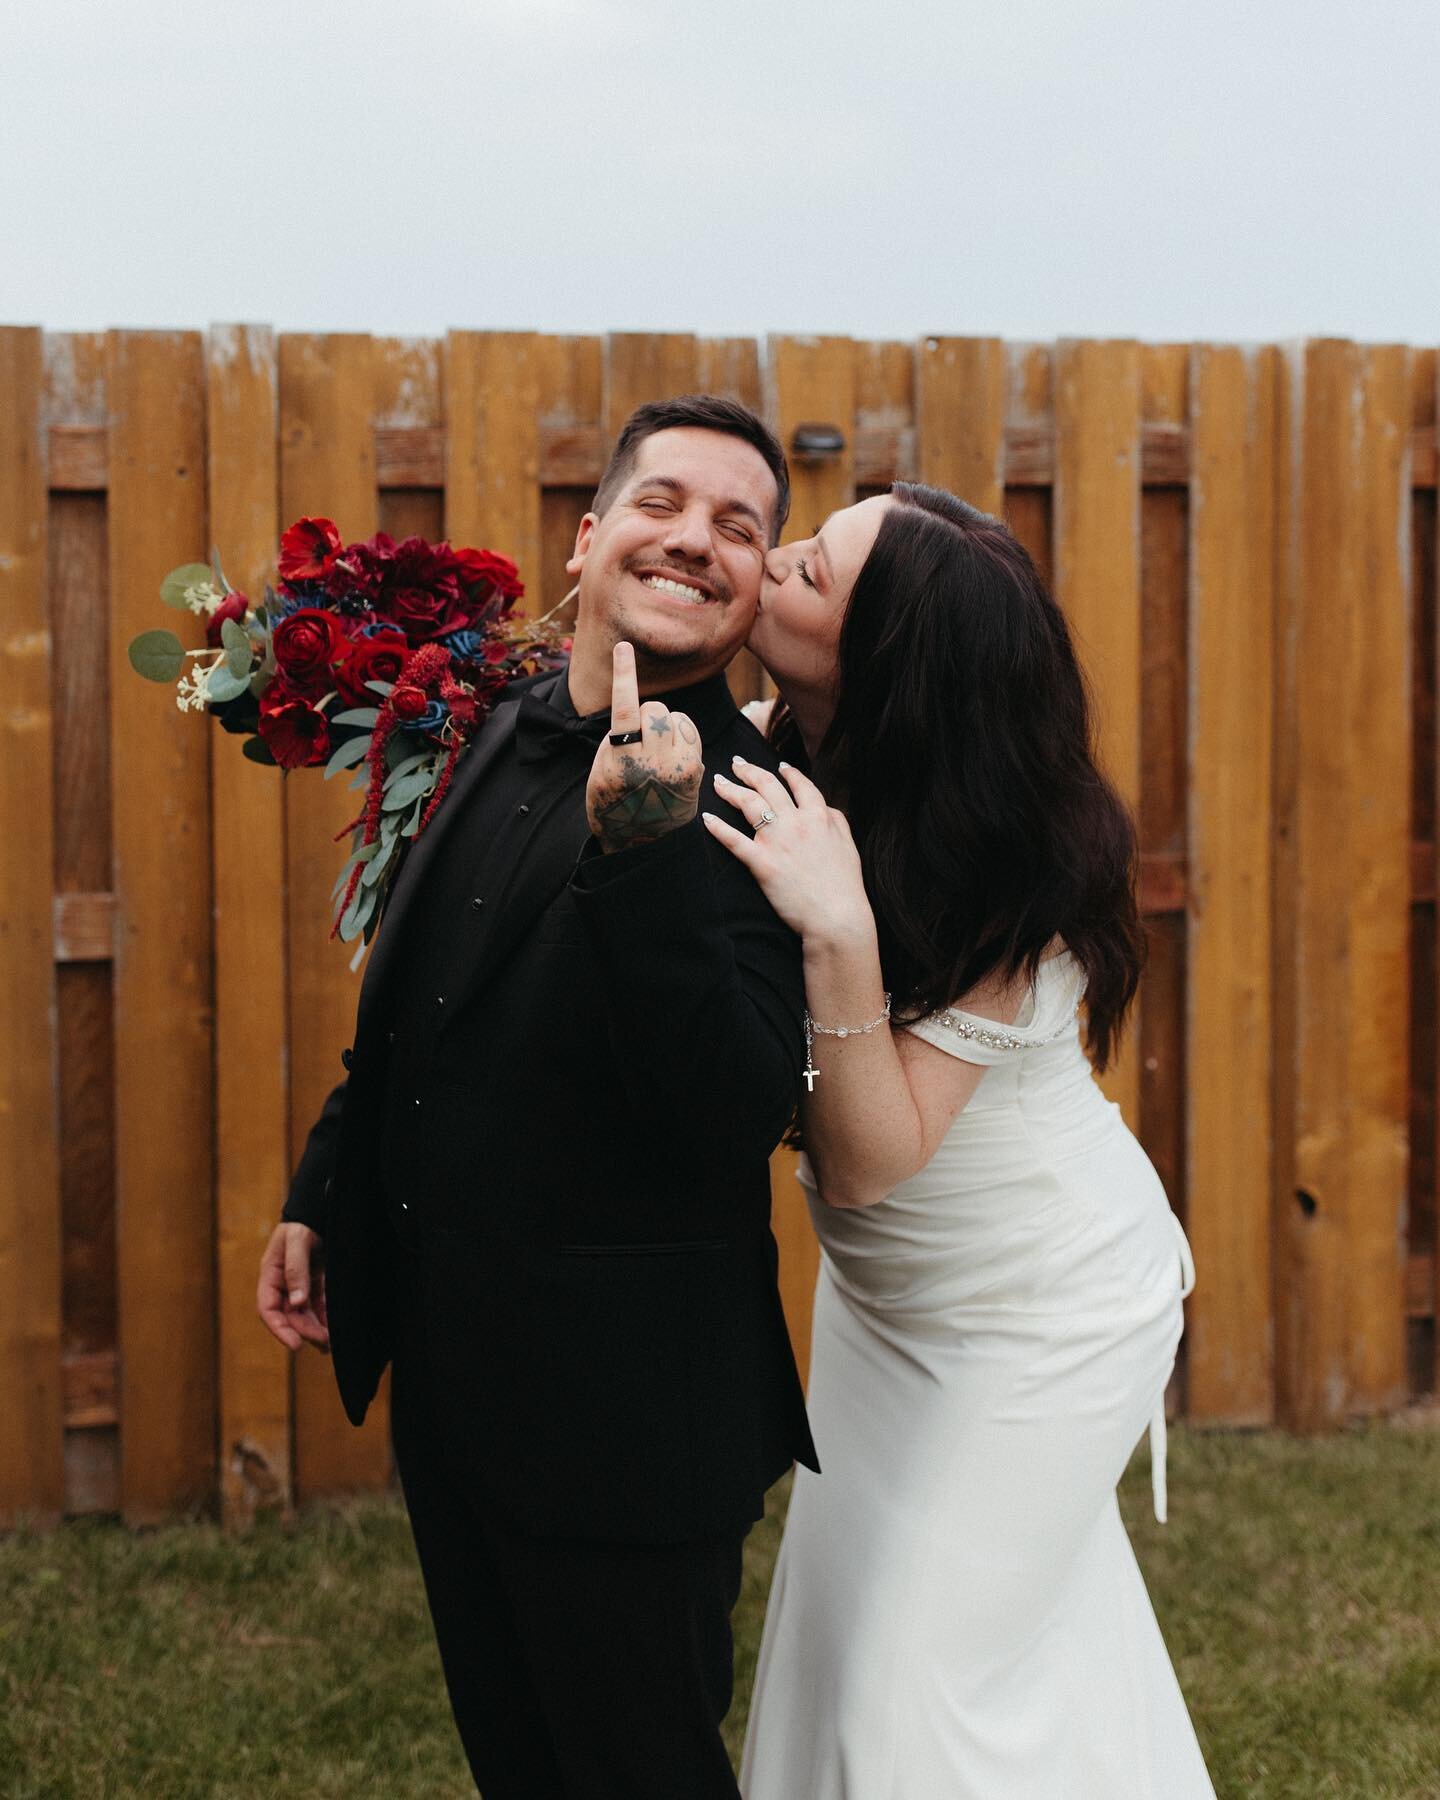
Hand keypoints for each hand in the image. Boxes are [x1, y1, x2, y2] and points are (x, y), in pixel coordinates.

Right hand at [256, 1222, 329, 1352]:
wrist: (320, 1208)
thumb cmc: (303, 1222)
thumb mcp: (297, 1241)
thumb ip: (295, 1270)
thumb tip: (296, 1302)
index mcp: (271, 1274)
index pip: (268, 1308)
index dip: (279, 1329)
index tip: (295, 1345)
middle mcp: (283, 1283)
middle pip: (290, 1315)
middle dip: (305, 1331)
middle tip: (324, 1342)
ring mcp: (300, 1284)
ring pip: (305, 1314)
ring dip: (316, 1329)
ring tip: (330, 1343)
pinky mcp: (316, 1282)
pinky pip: (318, 1305)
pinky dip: (325, 1318)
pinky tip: (334, 1330)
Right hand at [585, 641, 702, 852]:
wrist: (641, 844)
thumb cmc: (614, 802)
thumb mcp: (602, 770)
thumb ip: (617, 737)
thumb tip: (636, 710)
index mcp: (622, 761)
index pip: (624, 709)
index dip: (624, 674)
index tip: (624, 647)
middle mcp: (653, 762)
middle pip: (655, 708)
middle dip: (646, 715)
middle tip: (638, 738)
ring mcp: (678, 767)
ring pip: (674, 717)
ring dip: (664, 724)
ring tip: (655, 749)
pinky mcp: (695, 770)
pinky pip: (689, 730)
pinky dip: (679, 733)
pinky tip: (671, 752)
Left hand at [704, 758, 872, 941]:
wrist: (837, 915)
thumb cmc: (845, 885)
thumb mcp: (848, 844)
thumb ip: (837, 820)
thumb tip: (825, 808)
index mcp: (819, 817)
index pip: (800, 785)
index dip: (788, 773)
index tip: (778, 766)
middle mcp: (796, 822)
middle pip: (768, 786)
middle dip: (749, 771)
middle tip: (737, 764)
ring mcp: (777, 841)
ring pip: (750, 805)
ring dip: (731, 790)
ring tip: (719, 783)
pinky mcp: (762, 863)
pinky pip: (734, 840)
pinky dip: (718, 828)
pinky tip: (707, 819)